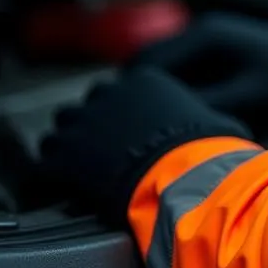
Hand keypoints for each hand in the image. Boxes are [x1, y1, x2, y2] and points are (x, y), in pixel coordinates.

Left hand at [41, 68, 250, 224]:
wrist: (182, 176)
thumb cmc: (205, 150)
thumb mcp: (215, 121)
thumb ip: (202, 117)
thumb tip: (220, 125)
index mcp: (145, 81)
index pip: (119, 91)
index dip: (119, 114)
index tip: (124, 132)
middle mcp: (110, 94)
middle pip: (86, 106)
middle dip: (90, 127)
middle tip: (100, 151)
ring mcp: (83, 123)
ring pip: (60, 130)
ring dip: (69, 147)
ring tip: (81, 168)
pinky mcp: (64, 156)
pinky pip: (46, 163)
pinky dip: (55, 175)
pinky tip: (69, 186)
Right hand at [129, 14, 267, 136]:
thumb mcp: (252, 98)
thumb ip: (208, 109)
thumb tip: (165, 129)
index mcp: (205, 37)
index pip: (146, 65)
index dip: (128, 97)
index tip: (116, 128)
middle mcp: (200, 34)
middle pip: (146, 67)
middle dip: (132, 99)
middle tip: (120, 136)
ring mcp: (207, 43)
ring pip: (161, 73)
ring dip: (151, 98)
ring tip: (139, 134)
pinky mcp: (216, 58)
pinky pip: (181, 76)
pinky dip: (171, 97)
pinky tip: (170, 124)